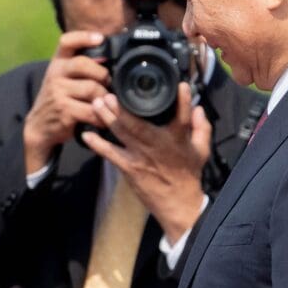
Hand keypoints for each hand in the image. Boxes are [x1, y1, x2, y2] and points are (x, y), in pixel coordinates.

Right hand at [23, 31, 110, 173]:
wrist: (39, 125)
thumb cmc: (59, 98)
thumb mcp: (63, 77)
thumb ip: (80, 66)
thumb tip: (108, 56)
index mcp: (57, 63)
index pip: (67, 42)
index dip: (84, 37)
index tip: (100, 39)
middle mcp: (55, 74)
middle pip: (83, 64)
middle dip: (102, 74)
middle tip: (108, 83)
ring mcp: (58, 93)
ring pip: (91, 89)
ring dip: (105, 97)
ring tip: (106, 102)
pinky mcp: (64, 111)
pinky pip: (92, 110)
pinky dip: (102, 116)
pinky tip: (103, 118)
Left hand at [81, 83, 211, 243]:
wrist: (178, 203)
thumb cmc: (188, 175)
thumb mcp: (201, 150)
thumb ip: (201, 128)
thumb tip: (199, 109)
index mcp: (177, 137)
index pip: (183, 115)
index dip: (183, 99)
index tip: (181, 84)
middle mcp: (158, 143)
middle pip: (138, 122)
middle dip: (122, 107)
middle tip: (109, 93)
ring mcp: (141, 156)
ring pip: (122, 133)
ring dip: (107, 118)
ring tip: (97, 104)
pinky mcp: (129, 168)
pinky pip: (110, 154)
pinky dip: (97, 145)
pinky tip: (86, 135)